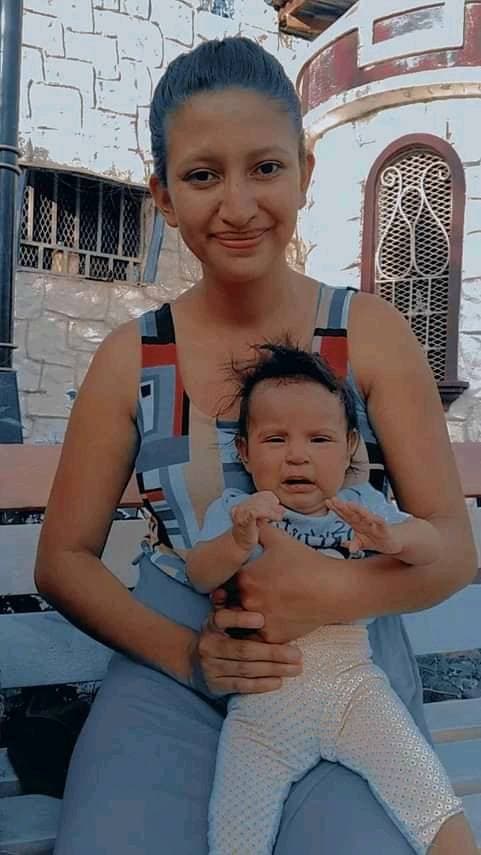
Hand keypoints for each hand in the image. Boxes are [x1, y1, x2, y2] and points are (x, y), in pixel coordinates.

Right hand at [193, 607, 301, 695]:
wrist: (194, 661)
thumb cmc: (219, 633)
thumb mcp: (221, 615)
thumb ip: (231, 601)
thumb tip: (236, 584)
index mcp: (211, 624)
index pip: (222, 619)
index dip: (240, 619)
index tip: (262, 619)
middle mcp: (209, 646)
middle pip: (244, 650)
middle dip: (273, 652)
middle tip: (297, 654)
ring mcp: (211, 667)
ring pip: (246, 669)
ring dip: (274, 669)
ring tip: (296, 668)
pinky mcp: (216, 684)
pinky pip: (242, 685)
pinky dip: (262, 684)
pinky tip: (279, 681)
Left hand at [228, 524, 350, 642]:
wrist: (333, 589)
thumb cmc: (306, 562)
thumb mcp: (280, 540)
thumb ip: (259, 529)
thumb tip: (248, 518)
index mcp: (245, 578)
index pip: (223, 583)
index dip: (227, 582)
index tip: (233, 583)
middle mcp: (248, 601)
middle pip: (227, 605)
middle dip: (231, 602)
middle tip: (237, 600)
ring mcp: (260, 622)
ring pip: (238, 625)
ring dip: (240, 620)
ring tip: (249, 614)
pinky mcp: (272, 637)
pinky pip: (254, 639)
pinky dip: (256, 633)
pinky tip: (263, 624)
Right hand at [231, 491, 283, 551]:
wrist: (238, 546)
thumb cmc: (249, 534)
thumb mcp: (259, 520)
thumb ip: (267, 512)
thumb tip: (282, 509)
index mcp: (243, 504)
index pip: (260, 495)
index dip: (270, 499)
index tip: (278, 505)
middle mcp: (240, 506)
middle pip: (260, 499)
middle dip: (273, 505)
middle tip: (282, 511)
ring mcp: (240, 512)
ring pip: (260, 504)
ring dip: (273, 510)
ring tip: (280, 516)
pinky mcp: (243, 519)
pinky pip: (258, 512)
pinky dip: (270, 514)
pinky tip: (276, 519)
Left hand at [326, 497, 402, 554]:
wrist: (393, 542)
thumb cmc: (376, 539)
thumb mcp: (362, 543)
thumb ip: (354, 544)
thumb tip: (346, 547)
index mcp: (357, 524)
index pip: (345, 515)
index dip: (336, 509)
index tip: (328, 502)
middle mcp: (364, 522)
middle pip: (352, 513)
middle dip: (343, 507)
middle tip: (334, 500)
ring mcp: (374, 524)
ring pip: (365, 516)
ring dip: (357, 510)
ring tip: (349, 505)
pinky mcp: (384, 528)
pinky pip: (379, 522)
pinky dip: (375, 519)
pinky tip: (370, 516)